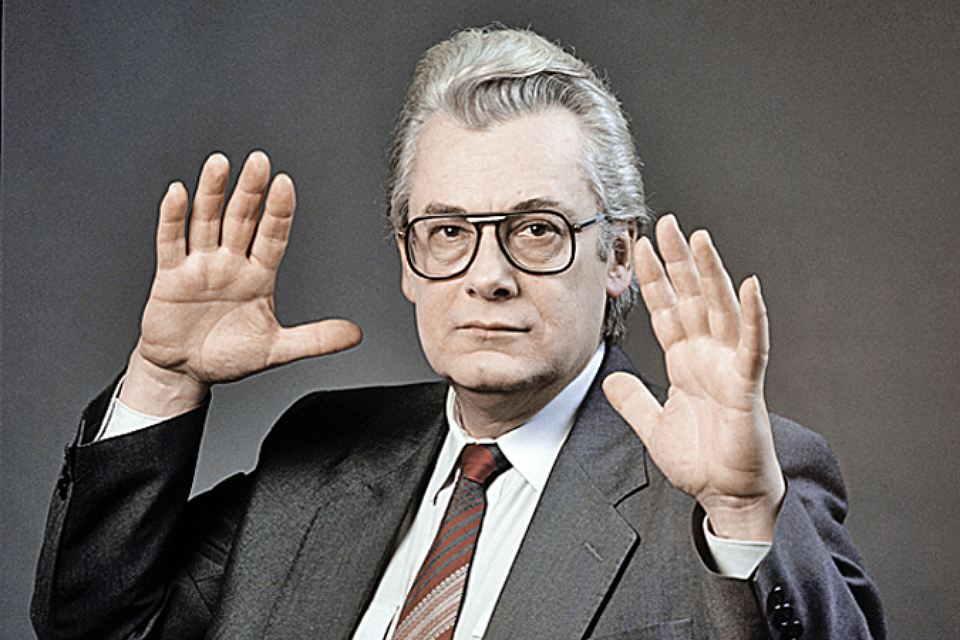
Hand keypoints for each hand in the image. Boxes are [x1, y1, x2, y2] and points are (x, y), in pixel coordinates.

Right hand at [120, 151, 361, 415]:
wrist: (184, 371)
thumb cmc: (228, 357)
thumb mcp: (276, 350)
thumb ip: (315, 339)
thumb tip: (355, 335)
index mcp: (258, 276)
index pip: (272, 236)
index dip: (278, 211)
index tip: (286, 184)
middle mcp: (230, 263)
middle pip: (241, 220)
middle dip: (251, 191)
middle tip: (260, 161)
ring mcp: (200, 266)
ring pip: (207, 221)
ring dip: (212, 193)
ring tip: (221, 164)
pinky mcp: (171, 276)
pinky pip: (172, 242)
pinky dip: (173, 218)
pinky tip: (179, 193)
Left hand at [603, 215, 783, 540]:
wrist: (727, 494)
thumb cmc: (701, 461)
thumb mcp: (652, 426)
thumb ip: (632, 400)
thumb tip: (610, 377)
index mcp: (685, 361)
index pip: (666, 309)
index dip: (653, 279)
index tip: (637, 247)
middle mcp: (707, 356)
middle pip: (692, 297)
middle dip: (678, 261)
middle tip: (666, 223)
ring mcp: (728, 366)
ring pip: (719, 309)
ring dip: (711, 274)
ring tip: (700, 239)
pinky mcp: (747, 385)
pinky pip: (751, 345)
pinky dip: (752, 316)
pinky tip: (749, 287)